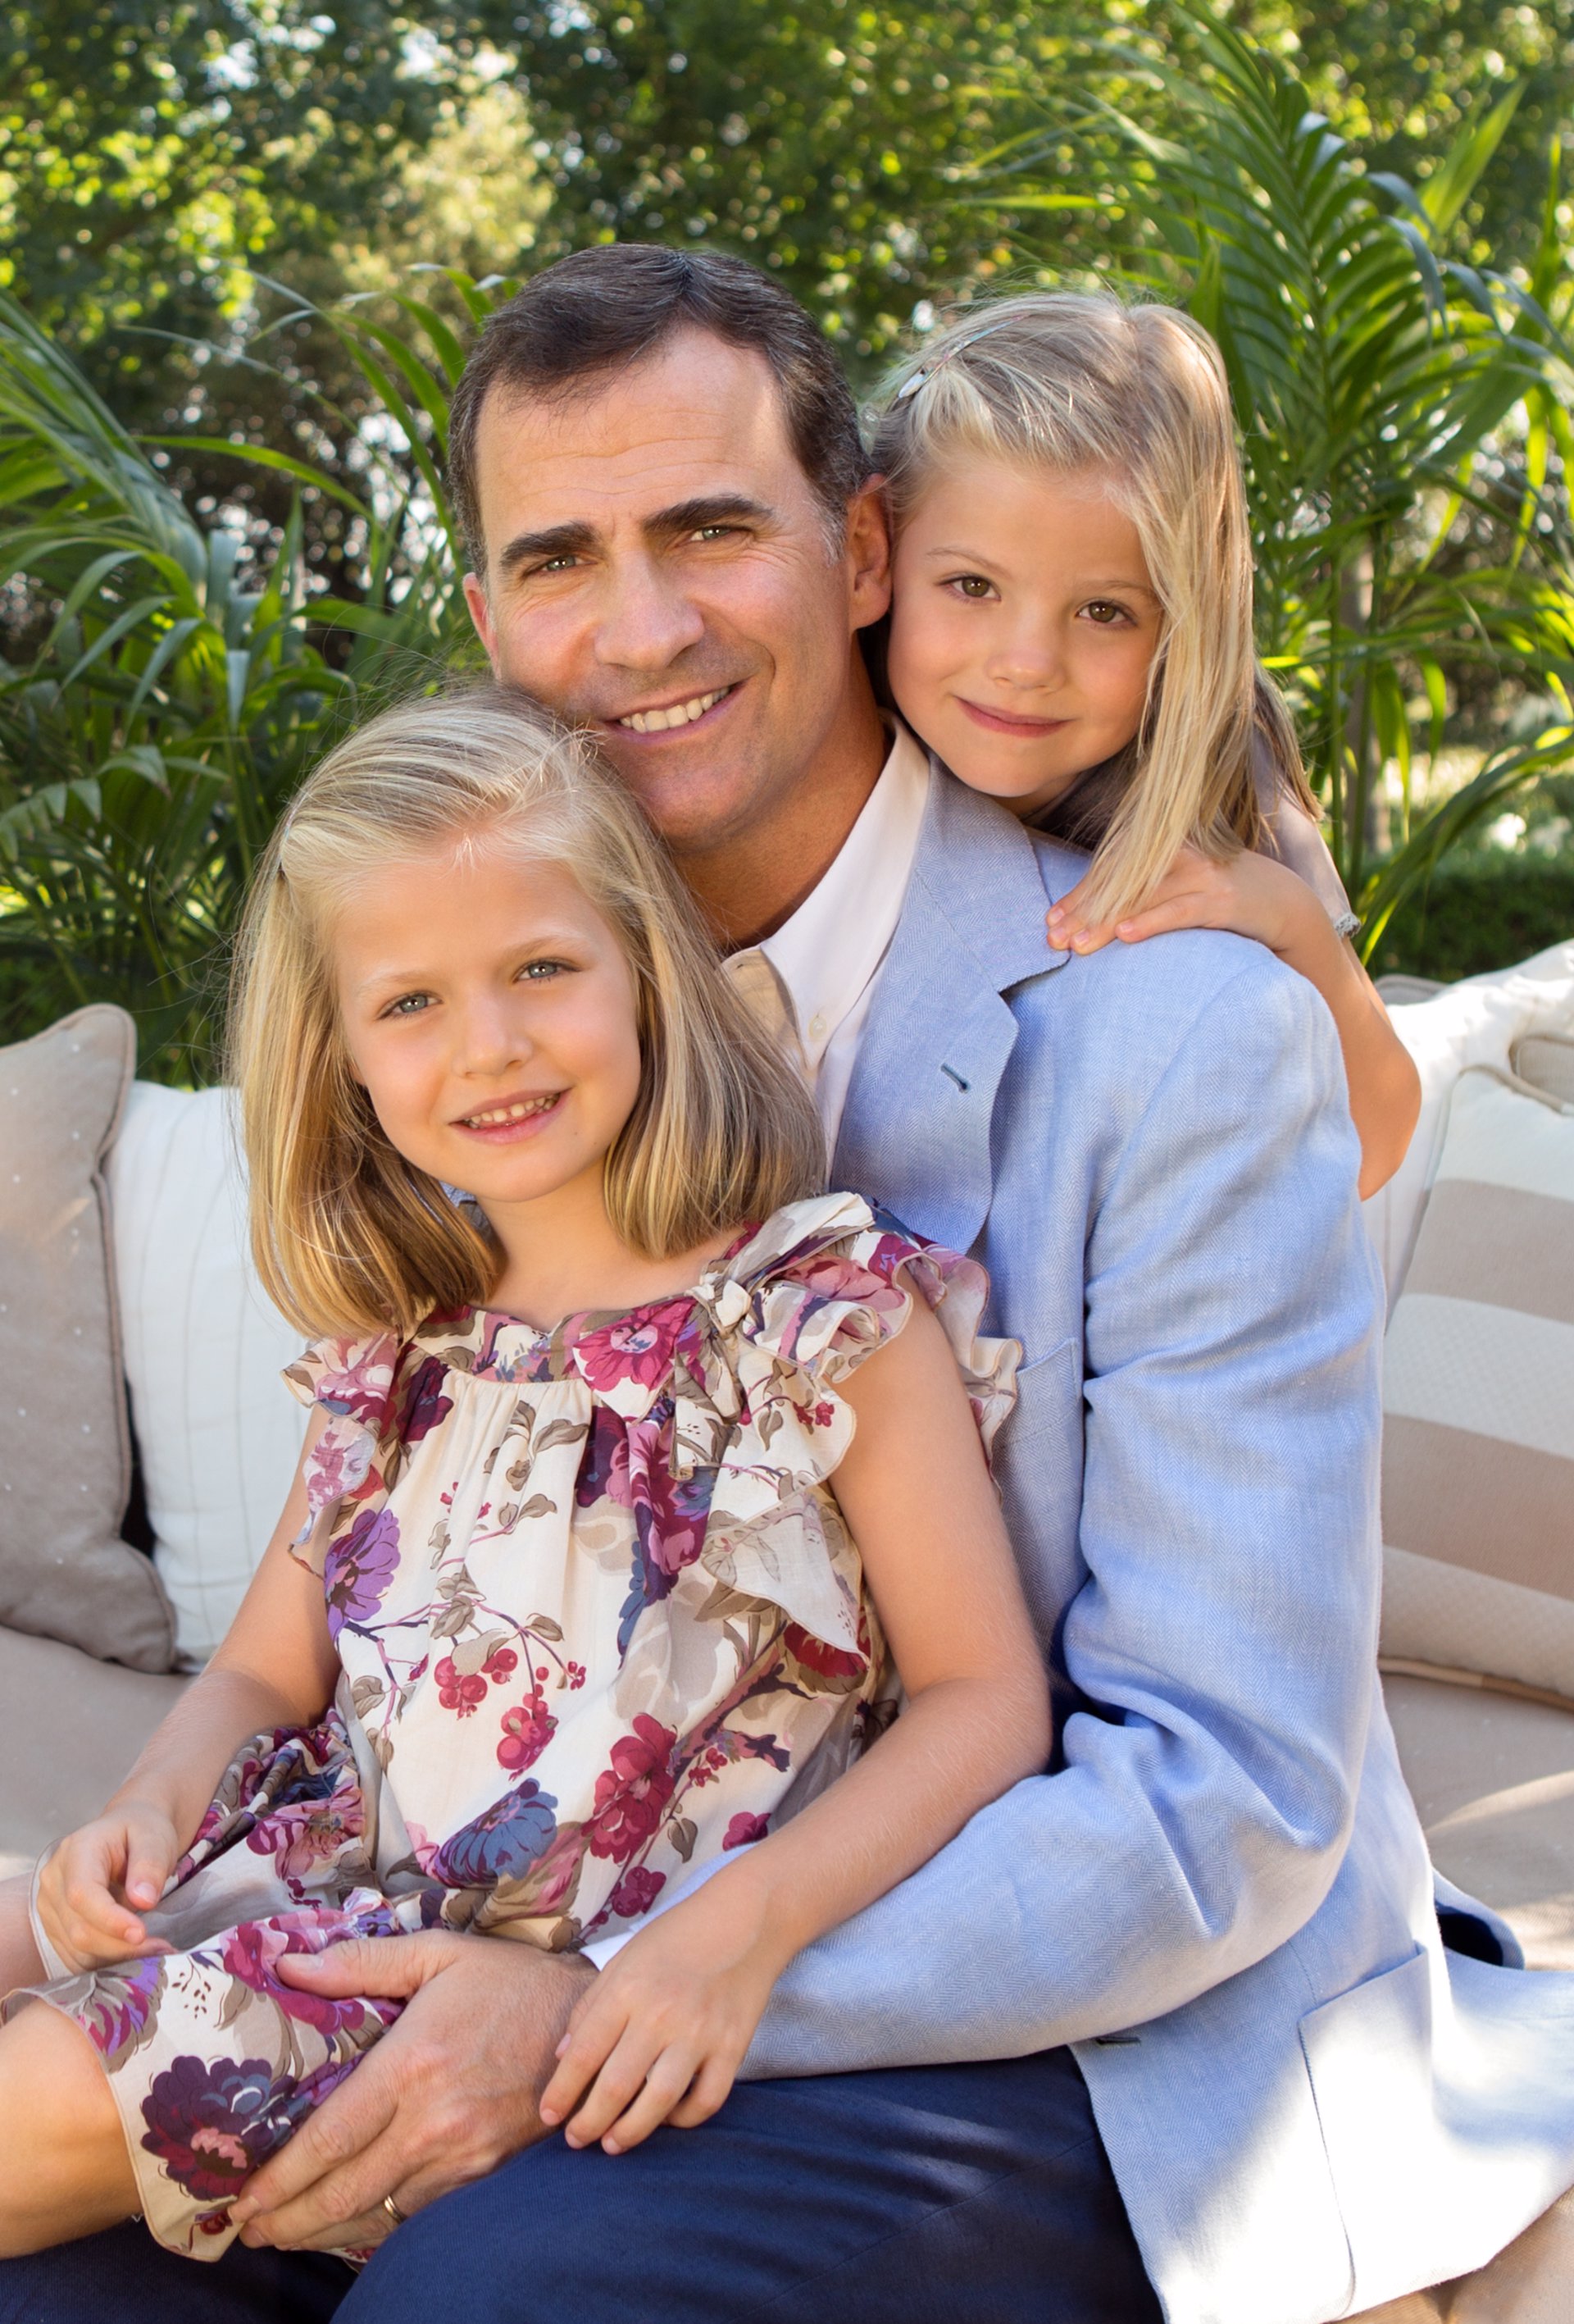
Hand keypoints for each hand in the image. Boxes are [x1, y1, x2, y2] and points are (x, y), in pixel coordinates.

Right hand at [34, 1800, 180, 1970]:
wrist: (127, 1832)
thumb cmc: (141, 1832)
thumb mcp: (155, 1837)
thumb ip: (150, 1865)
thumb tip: (143, 1901)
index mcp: (76, 1851)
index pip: (82, 1894)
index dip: (109, 1920)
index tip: (141, 1934)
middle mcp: (54, 1880)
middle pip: (79, 1929)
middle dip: (121, 1946)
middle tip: (162, 1947)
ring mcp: (50, 1905)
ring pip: (77, 1949)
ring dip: (116, 1957)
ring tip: (153, 1948)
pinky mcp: (55, 1926)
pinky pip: (76, 1956)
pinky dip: (105, 1960)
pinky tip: (132, 1951)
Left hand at [228, 1929, 593, 2252]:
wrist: (589, 2024)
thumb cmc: (507, 1982)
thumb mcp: (438, 1955)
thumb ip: (361, 1963)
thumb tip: (290, 1966)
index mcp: (412, 2064)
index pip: (330, 2139)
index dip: (280, 2177)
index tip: (243, 2197)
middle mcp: (433, 2120)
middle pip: (344, 2192)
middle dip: (288, 2220)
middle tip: (248, 2230)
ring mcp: (462, 2155)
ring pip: (377, 2214)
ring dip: (324, 2233)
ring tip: (283, 2236)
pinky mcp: (483, 2175)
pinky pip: (417, 2215)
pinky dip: (375, 2228)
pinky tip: (348, 2226)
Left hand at [538, 1887, 782, 2155]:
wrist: (747, 1918)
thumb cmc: (677, 1936)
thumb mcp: (624, 1959)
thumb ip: (591, 2005)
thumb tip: (563, 2055)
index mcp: (628, 1989)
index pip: (583, 2053)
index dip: (561, 2091)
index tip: (549, 2115)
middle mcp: (662, 2013)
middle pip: (616, 2085)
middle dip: (588, 2122)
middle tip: (575, 2140)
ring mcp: (701, 2032)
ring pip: (659, 2101)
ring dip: (630, 2131)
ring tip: (612, 2144)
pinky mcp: (733, 2046)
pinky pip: (707, 2099)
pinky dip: (685, 2118)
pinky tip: (667, 2118)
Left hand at [1047, 844, 1328, 962]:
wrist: (1283, 902)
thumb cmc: (1219, 896)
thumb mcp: (1179, 885)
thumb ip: (1143, 891)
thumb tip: (1092, 912)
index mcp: (1164, 847)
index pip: (1112, 870)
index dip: (1080, 894)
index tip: (1050, 920)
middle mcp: (1179, 854)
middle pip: (1120, 882)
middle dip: (1084, 912)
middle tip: (1053, 938)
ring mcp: (1202, 874)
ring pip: (1144, 898)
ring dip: (1107, 923)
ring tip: (1078, 945)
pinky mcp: (1222, 900)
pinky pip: (1180, 911)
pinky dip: (1152, 922)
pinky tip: (1126, 935)